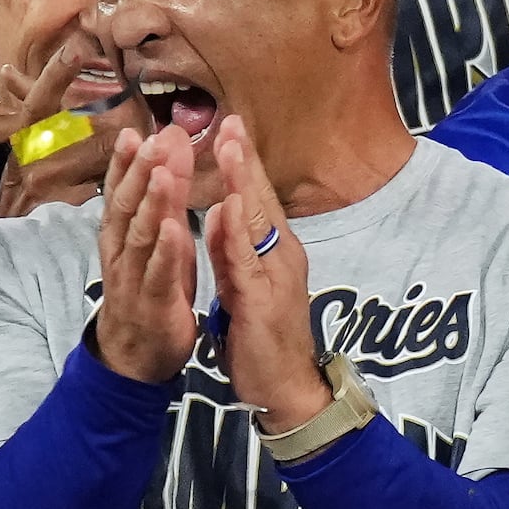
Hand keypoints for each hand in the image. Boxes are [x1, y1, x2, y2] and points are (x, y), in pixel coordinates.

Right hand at [88, 125, 199, 384]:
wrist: (137, 355)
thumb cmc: (152, 284)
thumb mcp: (161, 236)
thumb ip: (169, 194)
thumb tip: (172, 142)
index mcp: (121, 234)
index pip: (119, 192)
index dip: (125, 163)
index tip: (133, 131)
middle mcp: (121, 252)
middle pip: (125, 208)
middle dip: (138, 173)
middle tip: (151, 140)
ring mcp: (134, 279)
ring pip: (139, 237)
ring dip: (151, 204)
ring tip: (163, 173)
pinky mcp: (155, 303)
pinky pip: (158, 274)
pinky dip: (165, 251)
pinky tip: (175, 230)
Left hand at [198, 115, 328, 429]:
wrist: (287, 388)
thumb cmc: (265, 337)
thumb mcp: (243, 285)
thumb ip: (233, 250)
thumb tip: (221, 212)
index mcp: (275, 251)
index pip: (257, 198)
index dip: (244, 162)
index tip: (229, 126)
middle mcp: (281, 255)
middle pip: (261, 198)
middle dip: (244, 158)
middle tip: (230, 120)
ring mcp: (276, 276)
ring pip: (257, 221)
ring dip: (242, 182)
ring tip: (228, 146)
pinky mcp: (263, 300)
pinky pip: (246, 261)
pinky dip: (235, 232)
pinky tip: (226, 208)